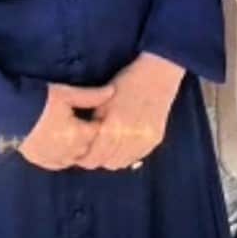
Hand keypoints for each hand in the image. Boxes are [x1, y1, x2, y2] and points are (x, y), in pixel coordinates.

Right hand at [19, 83, 114, 170]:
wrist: (9, 115)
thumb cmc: (40, 102)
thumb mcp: (66, 94)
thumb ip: (91, 96)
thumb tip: (112, 92)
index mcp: (79, 135)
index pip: (98, 132)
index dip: (98, 121)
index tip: (96, 113)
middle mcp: (70, 152)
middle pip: (88, 147)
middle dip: (89, 136)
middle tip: (83, 121)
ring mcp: (55, 159)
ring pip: (74, 158)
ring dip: (77, 148)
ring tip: (71, 133)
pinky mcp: (41, 161)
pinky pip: (58, 164)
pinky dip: (63, 157)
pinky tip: (59, 147)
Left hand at [75, 53, 184, 170]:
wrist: (157, 74)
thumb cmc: (125, 83)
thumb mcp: (103, 101)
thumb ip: (95, 124)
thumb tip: (85, 143)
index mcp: (114, 126)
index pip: (96, 155)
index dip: (85, 159)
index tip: (79, 156)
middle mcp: (131, 137)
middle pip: (109, 162)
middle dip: (97, 159)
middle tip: (90, 153)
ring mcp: (146, 140)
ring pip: (123, 162)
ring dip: (112, 159)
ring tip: (105, 150)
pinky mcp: (155, 139)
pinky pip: (137, 157)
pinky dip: (127, 155)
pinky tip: (121, 146)